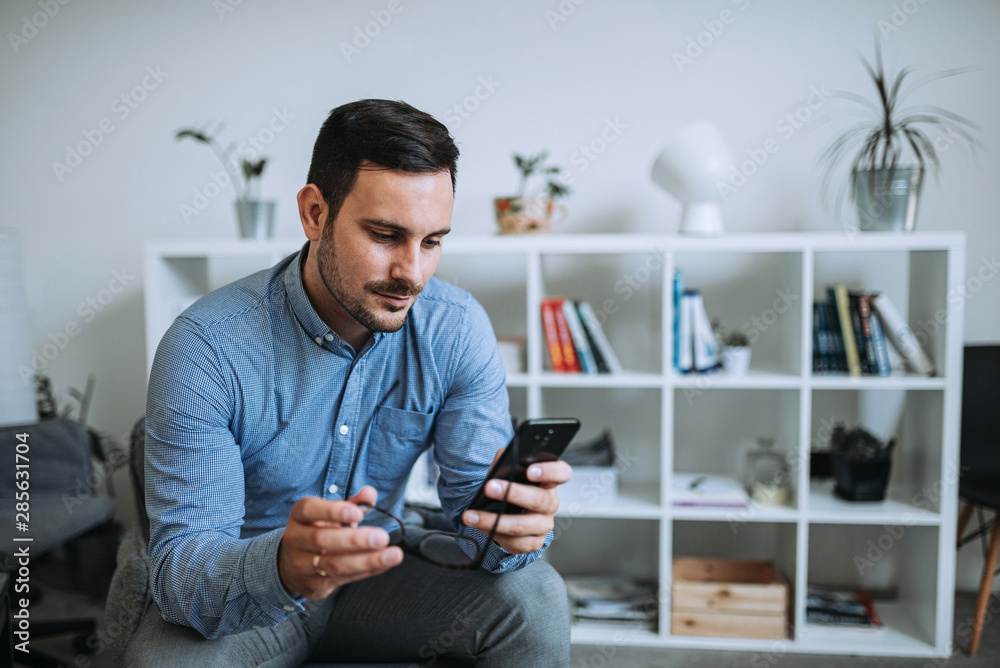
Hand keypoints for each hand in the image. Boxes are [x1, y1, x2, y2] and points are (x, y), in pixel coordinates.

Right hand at [278, 486, 402, 599]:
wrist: (294, 565)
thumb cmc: (319, 530)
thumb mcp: (332, 515)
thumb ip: (353, 504)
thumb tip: (370, 494)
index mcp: (300, 516)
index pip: (309, 510)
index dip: (332, 511)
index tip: (358, 514)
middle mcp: (296, 539)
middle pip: (321, 540)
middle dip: (355, 540)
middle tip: (382, 537)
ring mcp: (301, 564)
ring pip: (333, 564)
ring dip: (366, 560)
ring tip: (393, 554)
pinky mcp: (313, 584)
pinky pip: (343, 578)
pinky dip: (367, 570)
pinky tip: (384, 563)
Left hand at [461, 450, 572, 554]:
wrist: (508, 510)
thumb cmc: (511, 485)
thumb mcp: (508, 469)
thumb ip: (506, 460)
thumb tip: (500, 461)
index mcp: (549, 481)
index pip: (561, 473)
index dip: (550, 471)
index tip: (530, 470)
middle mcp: (550, 503)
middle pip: (538, 500)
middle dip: (512, 493)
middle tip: (489, 487)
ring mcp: (544, 524)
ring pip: (522, 525)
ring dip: (494, 520)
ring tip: (472, 515)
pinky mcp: (534, 542)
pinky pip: (515, 542)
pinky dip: (493, 533)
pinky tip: (480, 525)